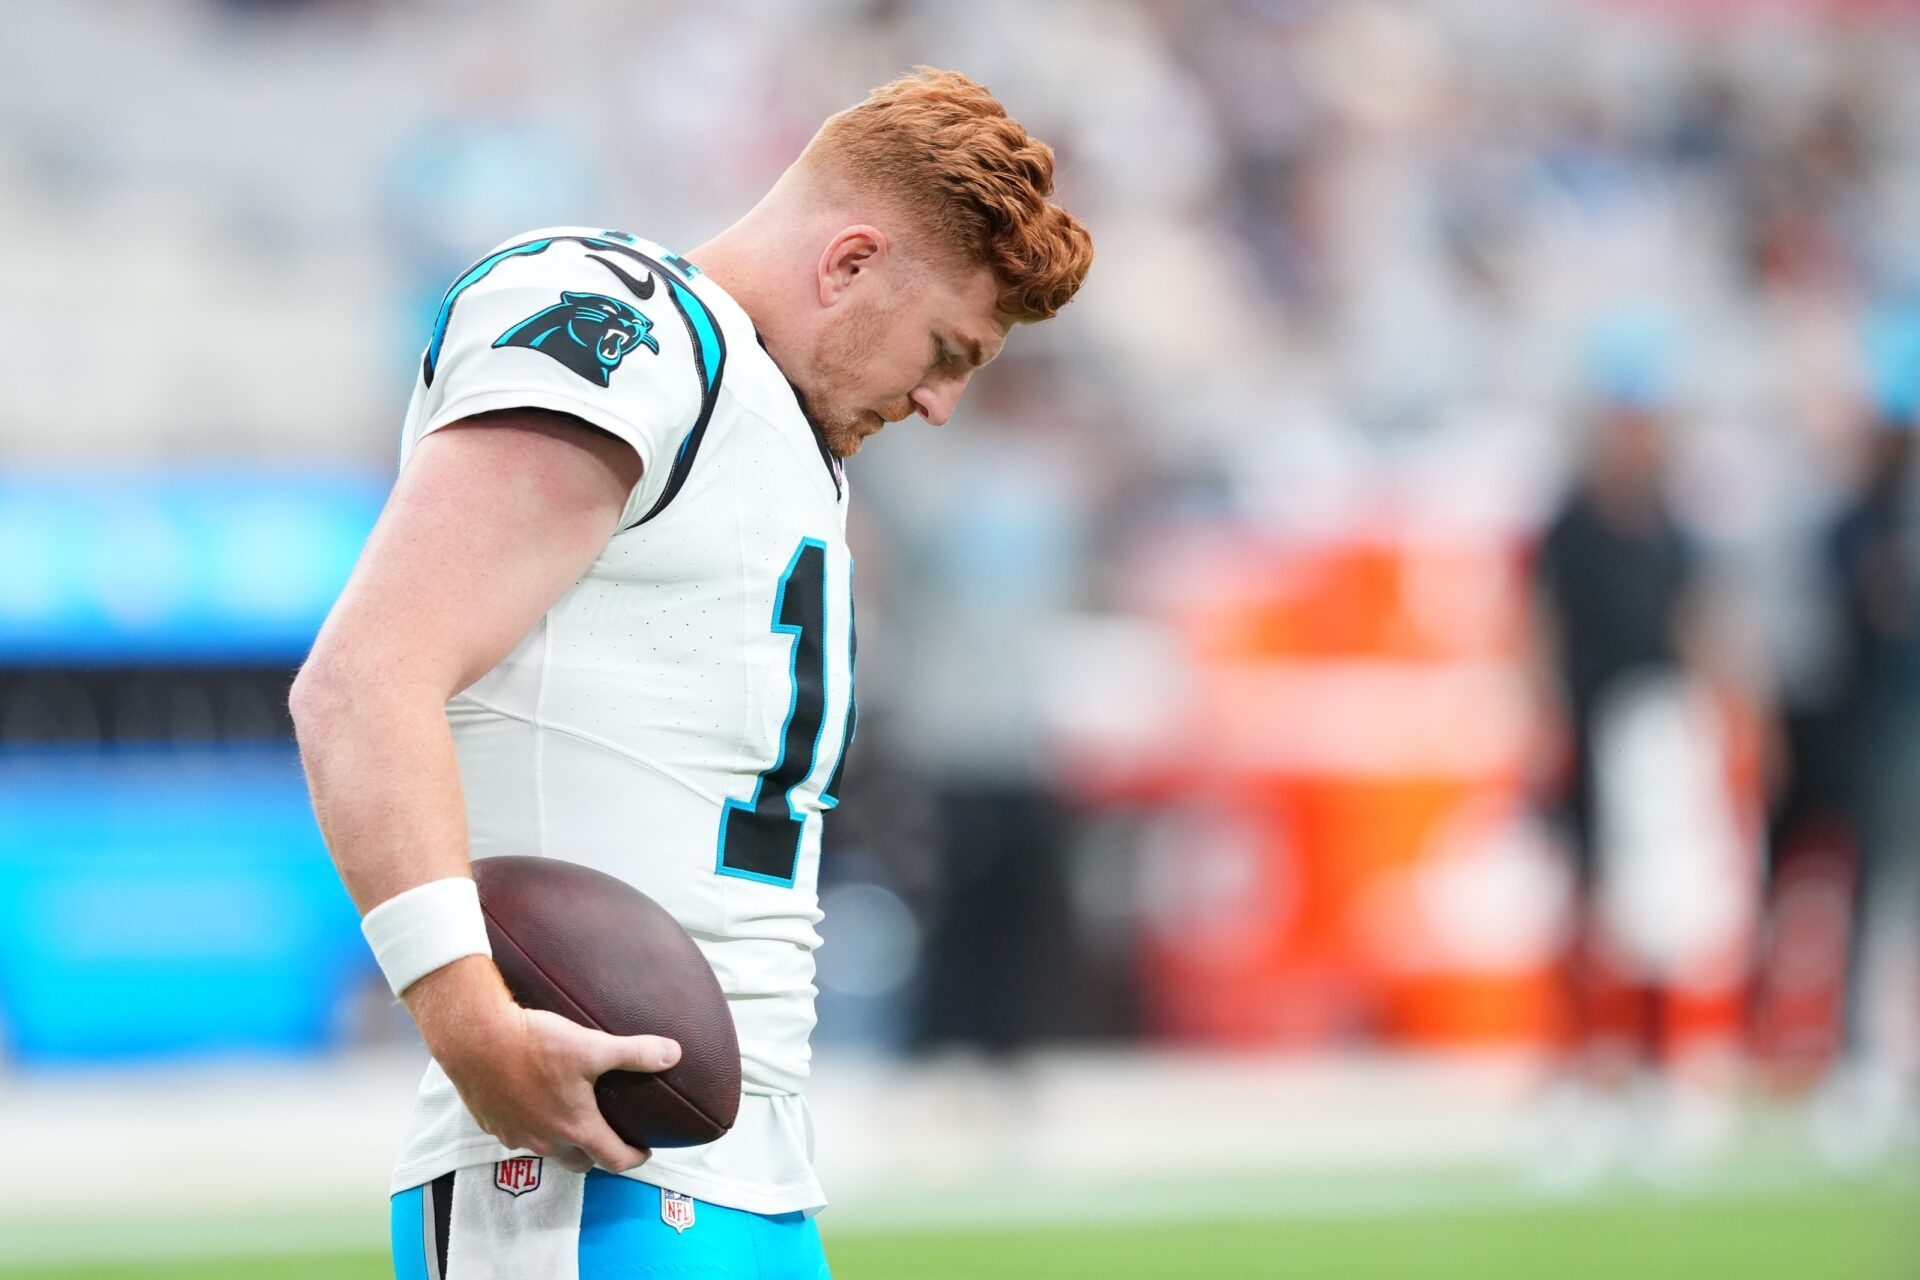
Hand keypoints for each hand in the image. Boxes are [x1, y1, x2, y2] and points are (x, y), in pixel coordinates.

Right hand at [404, 956, 681, 1173]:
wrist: (475, 1038)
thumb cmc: (534, 1043)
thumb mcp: (592, 1045)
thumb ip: (636, 1053)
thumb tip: (674, 1054)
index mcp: (575, 1127)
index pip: (614, 1160)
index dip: (635, 1158)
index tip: (644, 1150)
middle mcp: (545, 1140)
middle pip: (579, 1162)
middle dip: (598, 1154)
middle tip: (610, 1134)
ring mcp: (515, 1135)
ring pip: (546, 1150)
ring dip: (562, 1140)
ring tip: (571, 1115)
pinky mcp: (491, 1124)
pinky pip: (518, 1134)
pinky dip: (531, 1125)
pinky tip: (533, 1101)